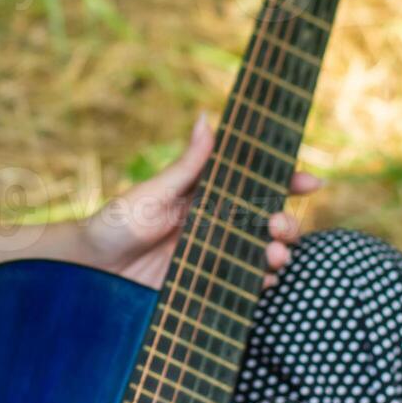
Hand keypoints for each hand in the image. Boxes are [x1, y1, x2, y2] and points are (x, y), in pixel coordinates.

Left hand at [79, 111, 324, 290]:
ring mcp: (214, 255)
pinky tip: (266, 282)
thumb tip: (207, 117)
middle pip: (267, 219)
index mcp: (206, 194)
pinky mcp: (206, 285)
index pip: (254, 183)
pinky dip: (262, 283)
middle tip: (280, 228)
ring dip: (278, 252)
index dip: (287, 180)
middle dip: (286, 222)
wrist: (88, 270)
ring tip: (275, 255)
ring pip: (262, 252)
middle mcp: (216, 223)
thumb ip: (187, 164)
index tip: (313, 181)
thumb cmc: (116, 222)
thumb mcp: (152, 192)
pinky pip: (244, 284)